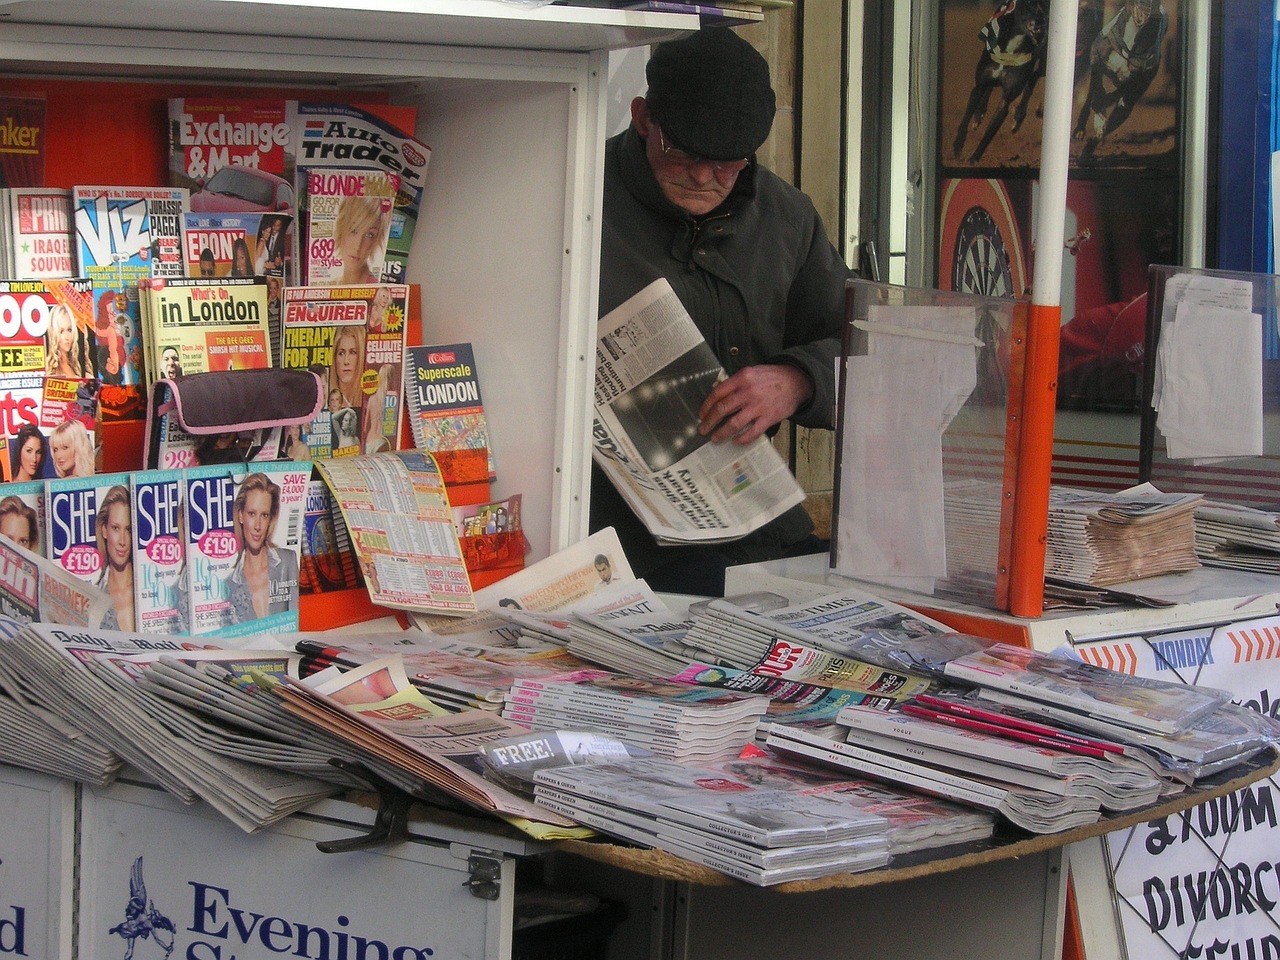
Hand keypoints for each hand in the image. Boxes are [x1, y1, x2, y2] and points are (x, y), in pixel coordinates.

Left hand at [697, 364, 812, 444]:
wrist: (796, 381)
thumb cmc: (772, 377)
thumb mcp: (751, 373)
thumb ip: (735, 383)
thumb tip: (716, 394)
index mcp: (742, 378)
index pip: (717, 393)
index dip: (706, 406)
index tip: (701, 415)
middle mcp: (748, 392)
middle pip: (722, 409)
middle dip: (709, 422)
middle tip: (703, 430)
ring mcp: (758, 406)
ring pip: (734, 423)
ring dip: (721, 433)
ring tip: (715, 438)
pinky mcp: (768, 418)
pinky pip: (752, 432)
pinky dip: (741, 439)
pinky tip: (735, 441)